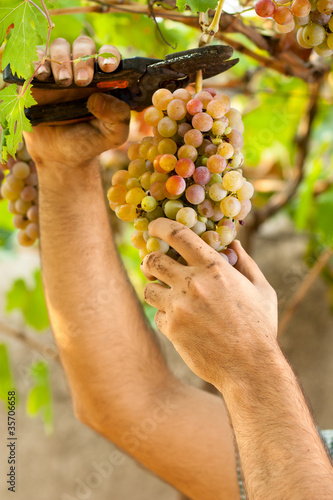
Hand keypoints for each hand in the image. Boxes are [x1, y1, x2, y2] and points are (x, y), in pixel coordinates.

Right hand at [23, 37, 129, 169]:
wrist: (61, 155)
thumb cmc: (90, 140)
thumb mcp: (113, 134)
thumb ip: (118, 116)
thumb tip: (101, 96)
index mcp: (104, 79)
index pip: (109, 56)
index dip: (109, 56)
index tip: (108, 67)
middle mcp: (81, 70)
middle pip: (83, 46)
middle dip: (83, 59)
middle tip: (82, 81)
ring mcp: (58, 71)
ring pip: (59, 47)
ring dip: (61, 59)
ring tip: (63, 81)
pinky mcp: (37, 77)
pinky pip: (36, 58)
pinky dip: (38, 62)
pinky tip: (42, 76)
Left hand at [141, 219, 277, 386]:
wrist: (250, 367)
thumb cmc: (259, 327)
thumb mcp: (262, 290)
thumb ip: (246, 262)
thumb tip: (233, 242)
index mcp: (214, 268)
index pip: (178, 234)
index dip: (160, 226)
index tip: (154, 227)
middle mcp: (192, 284)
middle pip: (152, 260)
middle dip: (149, 260)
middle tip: (154, 265)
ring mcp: (179, 307)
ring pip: (149, 288)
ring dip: (155, 289)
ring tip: (169, 296)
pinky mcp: (171, 329)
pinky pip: (156, 314)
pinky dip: (165, 316)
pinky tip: (181, 323)